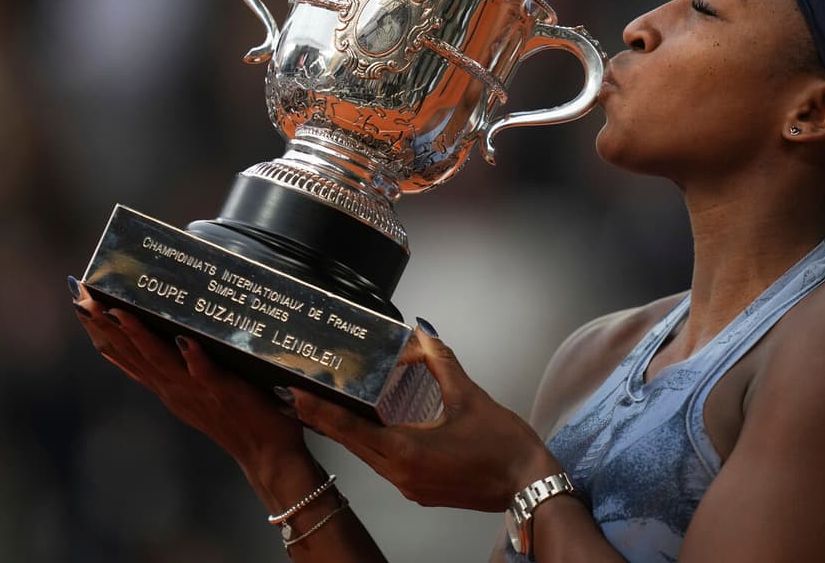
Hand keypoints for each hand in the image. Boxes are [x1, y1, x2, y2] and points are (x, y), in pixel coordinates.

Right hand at [69, 277, 307, 476]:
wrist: (266, 455)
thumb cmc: (239, 418)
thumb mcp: (200, 392)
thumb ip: (184, 368)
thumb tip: (176, 335)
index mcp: (168, 387)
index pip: (127, 356)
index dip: (103, 330)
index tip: (81, 303)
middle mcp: (174, 389)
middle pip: (133, 354)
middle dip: (106, 326)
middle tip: (82, 298)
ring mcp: (196, 392)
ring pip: (160, 361)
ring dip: (139, 337)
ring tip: (119, 311)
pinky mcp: (224, 393)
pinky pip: (206, 374)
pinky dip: (195, 359)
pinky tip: (186, 340)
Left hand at [280, 323, 559, 511]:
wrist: (528, 485)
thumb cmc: (502, 445)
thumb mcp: (470, 396)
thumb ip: (441, 362)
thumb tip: (423, 334)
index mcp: (406, 451)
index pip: (351, 429)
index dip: (320, 412)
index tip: (296, 396)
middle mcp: (400, 474)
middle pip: (352, 445)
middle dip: (325, 420)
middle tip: (301, 396)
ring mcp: (409, 487)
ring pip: (368, 456)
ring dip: (348, 434)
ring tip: (328, 409)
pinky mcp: (420, 491)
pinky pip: (385, 465)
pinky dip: (372, 445)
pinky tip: (371, 429)